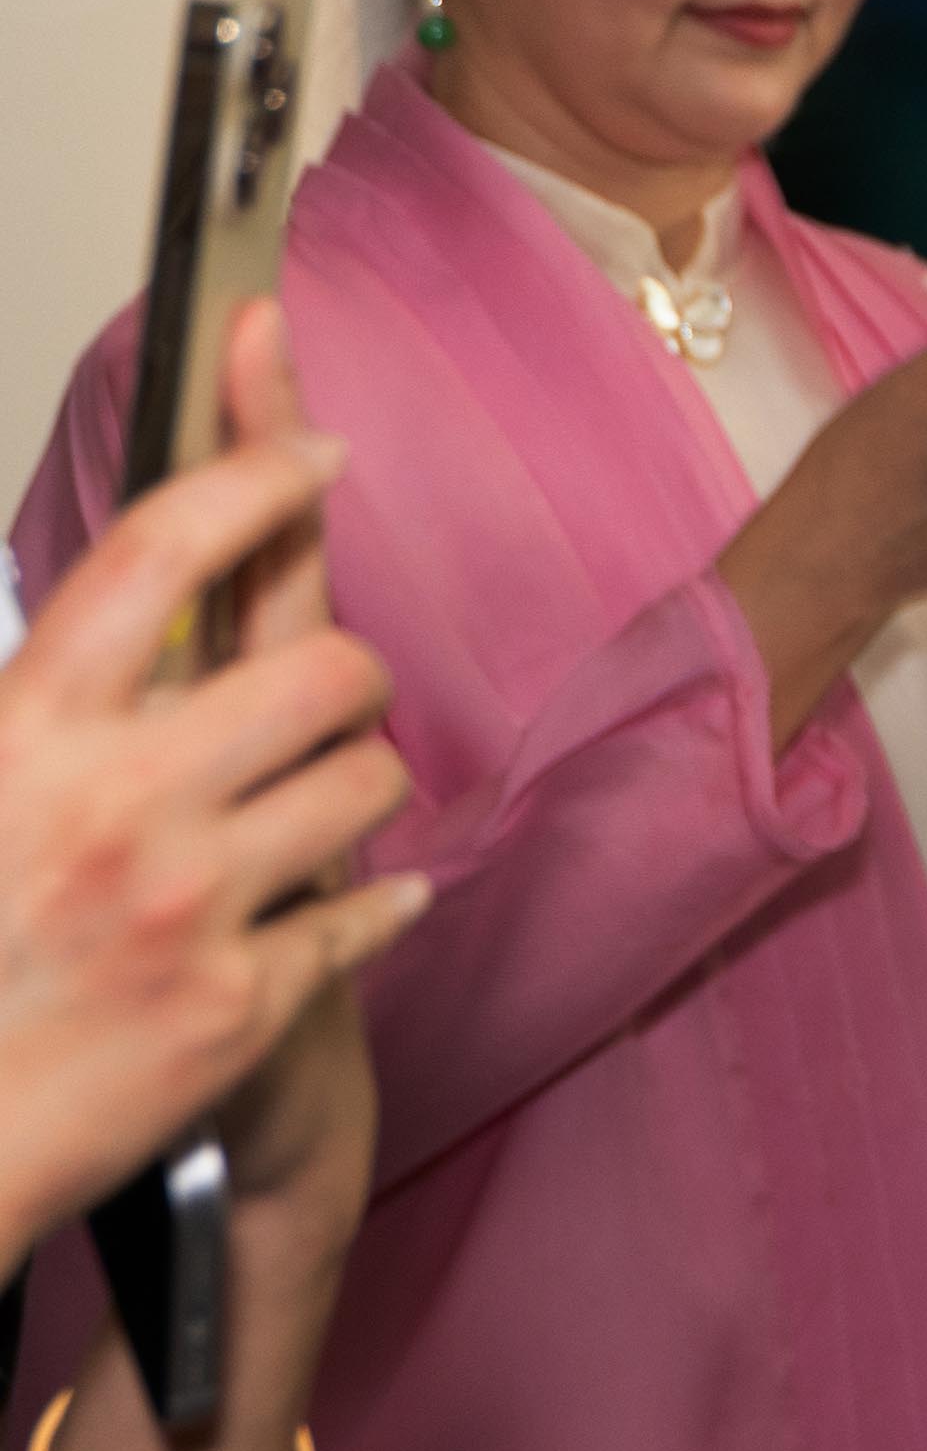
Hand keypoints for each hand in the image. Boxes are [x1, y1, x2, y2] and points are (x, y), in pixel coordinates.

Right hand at [0, 302, 431, 1251]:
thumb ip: (46, 710)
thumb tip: (134, 620)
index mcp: (23, 736)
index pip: (160, 552)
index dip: (252, 474)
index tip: (313, 448)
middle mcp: (117, 807)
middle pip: (324, 665)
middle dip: (346, 674)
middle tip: (322, 701)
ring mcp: (190, 907)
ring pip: (368, 782)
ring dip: (352, 786)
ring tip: (297, 814)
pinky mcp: (242, 1003)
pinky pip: (365, 914)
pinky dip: (362, 909)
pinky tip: (338, 909)